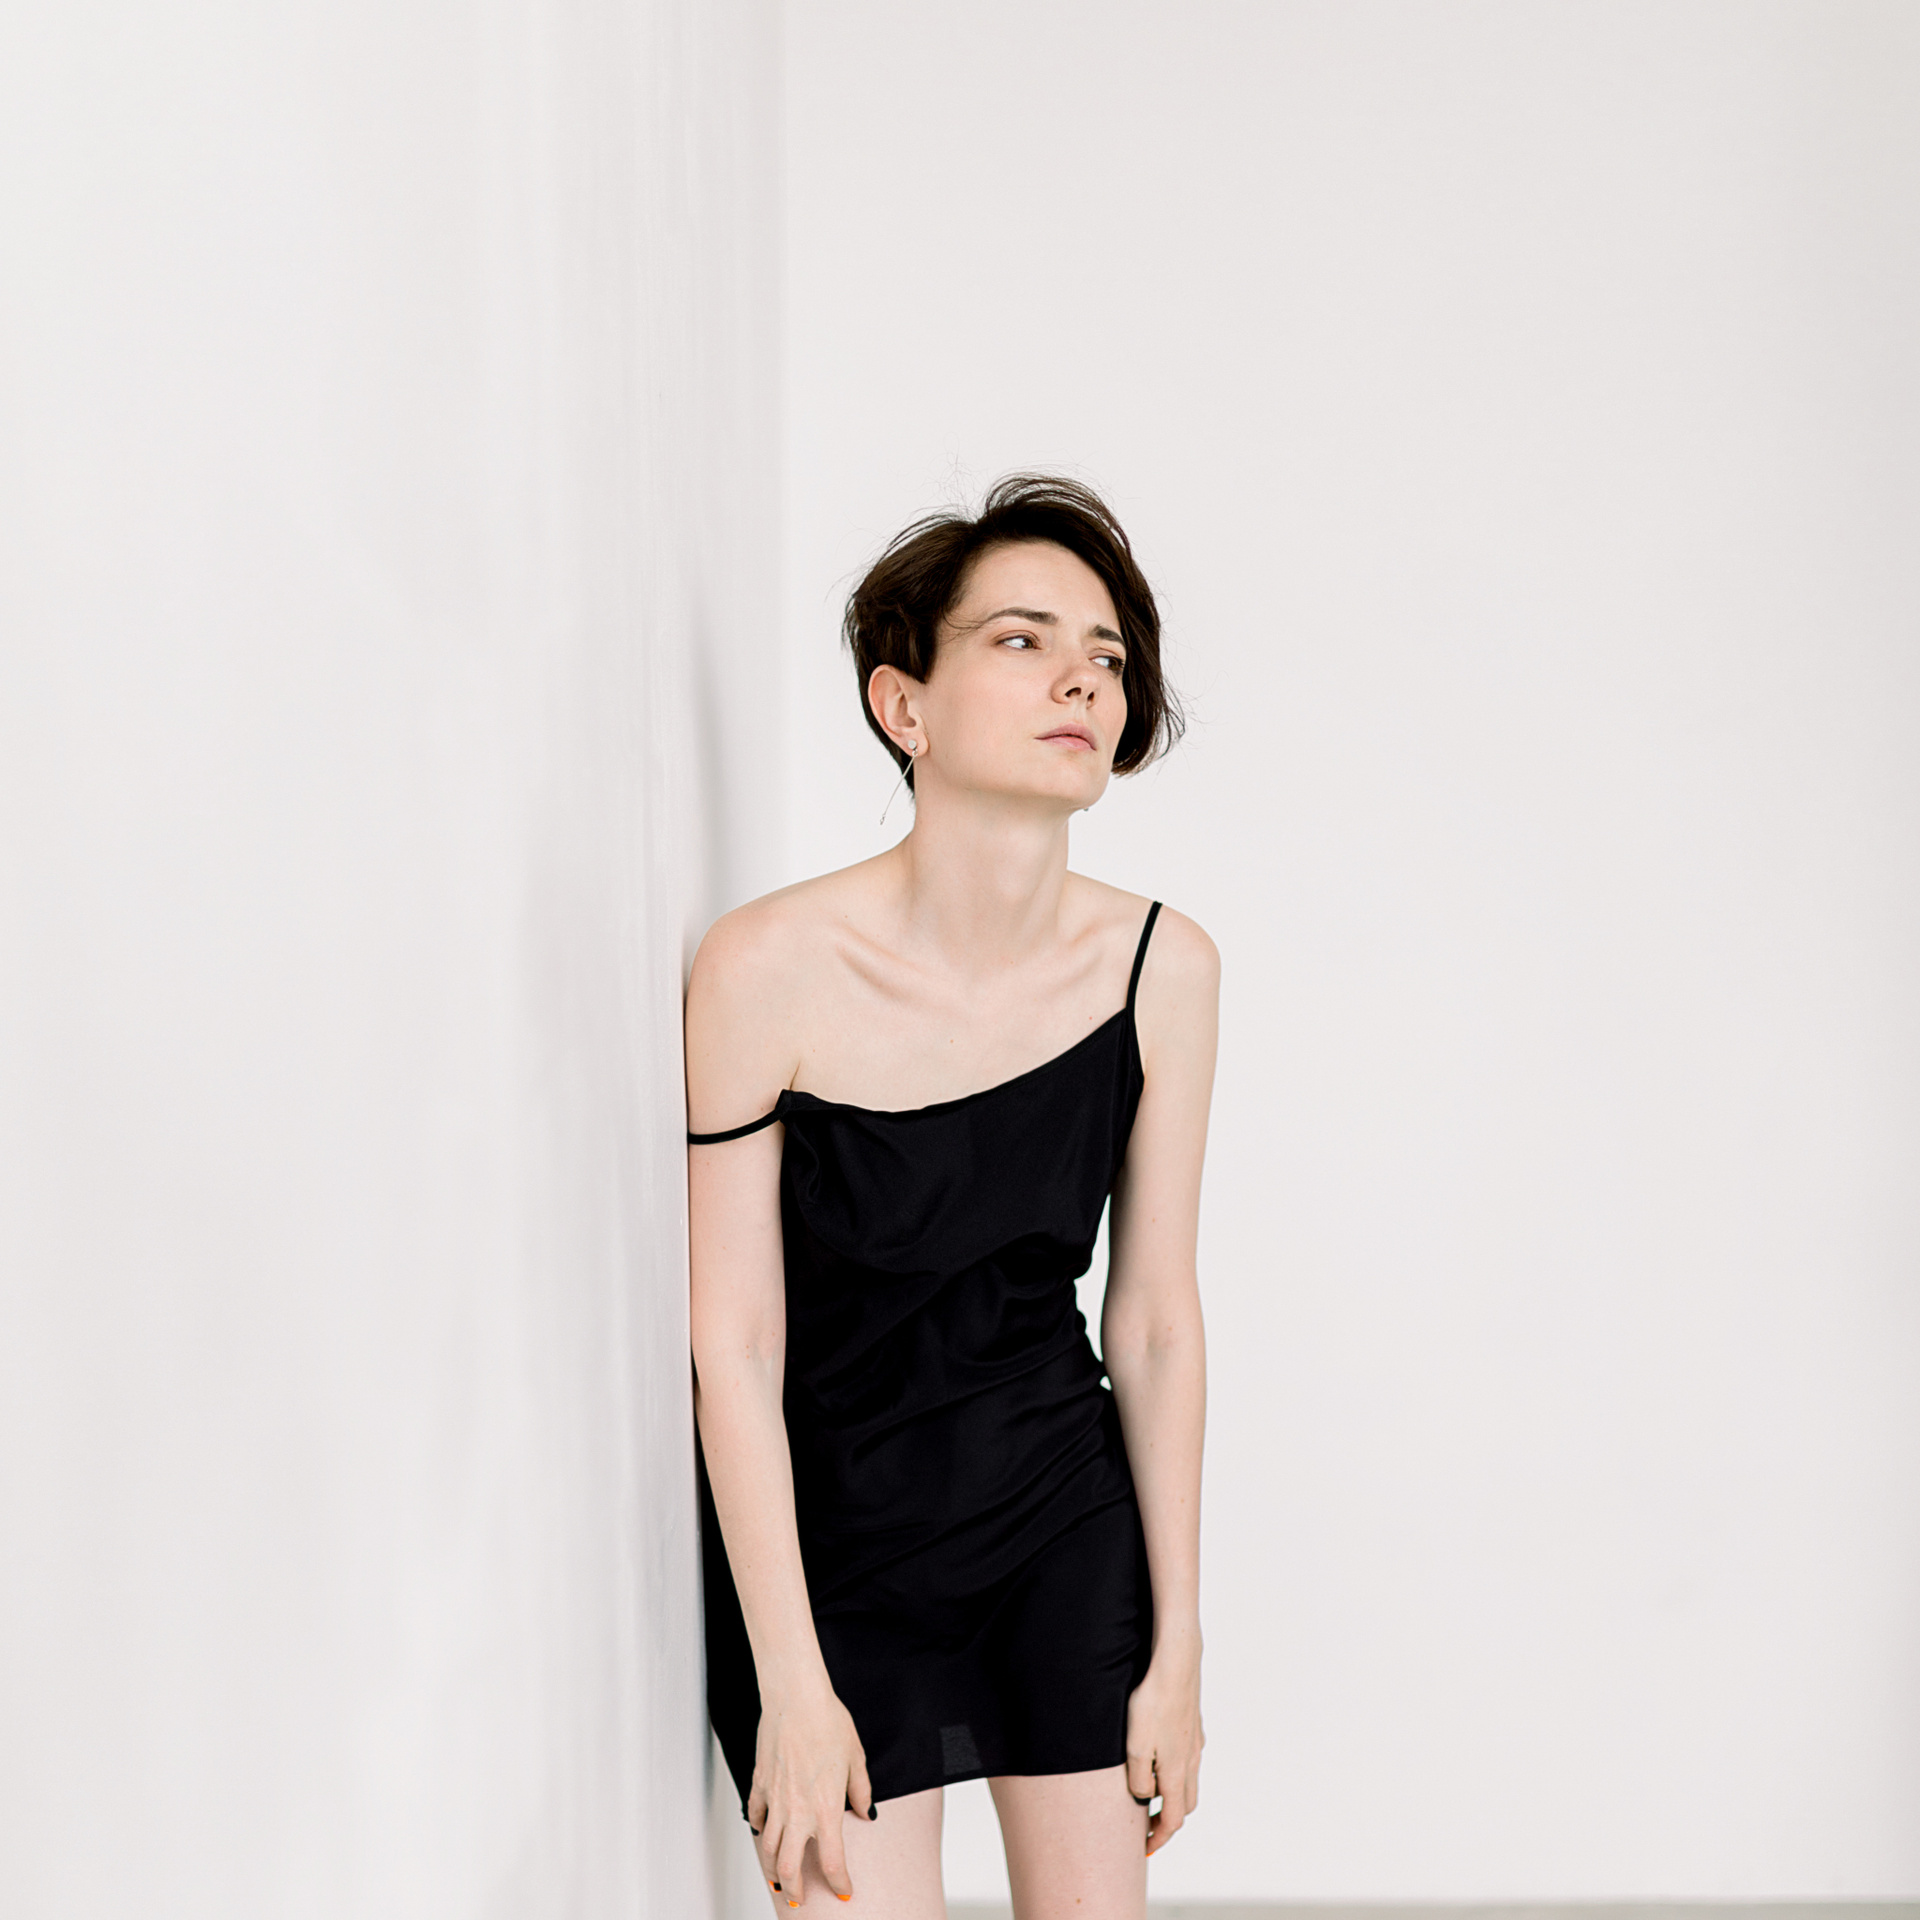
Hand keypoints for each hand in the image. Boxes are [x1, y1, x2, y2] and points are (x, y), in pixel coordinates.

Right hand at [747, 1673, 875, 1904]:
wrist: (796, 1697)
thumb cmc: (828, 1721)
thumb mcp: (855, 1757)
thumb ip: (860, 1791)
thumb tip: (865, 1812)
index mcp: (826, 1808)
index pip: (832, 1861)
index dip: (839, 1883)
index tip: (843, 1891)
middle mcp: (797, 1811)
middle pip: (789, 1867)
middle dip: (794, 1891)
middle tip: (799, 1900)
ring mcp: (774, 1799)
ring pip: (767, 1848)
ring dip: (772, 1869)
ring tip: (778, 1879)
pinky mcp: (759, 1783)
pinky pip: (755, 1815)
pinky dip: (758, 1829)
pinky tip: (762, 1833)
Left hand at [1124, 1637, 1203, 1855]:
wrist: (1176, 1664)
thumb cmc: (1151, 1704)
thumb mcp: (1134, 1748)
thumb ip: (1139, 1781)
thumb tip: (1145, 1797)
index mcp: (1176, 1773)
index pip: (1173, 1820)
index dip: (1159, 1838)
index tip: (1145, 1848)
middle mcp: (1191, 1762)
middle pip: (1185, 1805)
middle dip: (1168, 1819)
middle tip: (1146, 1824)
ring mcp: (1195, 1743)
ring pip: (1189, 1781)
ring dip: (1172, 1795)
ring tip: (1151, 1792)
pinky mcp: (1194, 1725)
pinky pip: (1188, 1757)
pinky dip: (1176, 1770)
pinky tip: (1161, 1756)